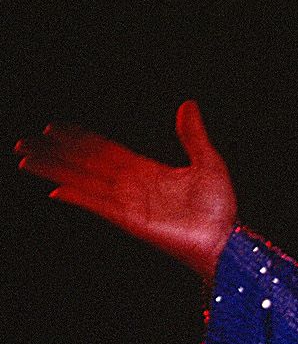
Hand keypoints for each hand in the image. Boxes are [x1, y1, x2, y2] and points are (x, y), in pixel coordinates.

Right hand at [16, 100, 237, 289]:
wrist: (226, 239)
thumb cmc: (219, 209)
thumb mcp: (208, 163)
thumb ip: (193, 135)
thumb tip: (188, 104)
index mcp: (146, 171)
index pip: (104, 150)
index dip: (79, 138)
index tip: (54, 128)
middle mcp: (131, 186)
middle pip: (84, 163)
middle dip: (54, 152)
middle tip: (24, 142)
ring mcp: (128, 203)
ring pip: (83, 181)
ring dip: (54, 170)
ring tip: (26, 159)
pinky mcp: (131, 221)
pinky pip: (99, 205)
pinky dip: (79, 197)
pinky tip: (57, 190)